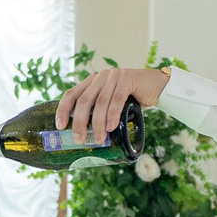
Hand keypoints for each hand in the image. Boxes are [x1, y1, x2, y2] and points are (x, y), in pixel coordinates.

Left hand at [55, 66, 171, 144]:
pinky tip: (111, 127)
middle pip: (84, 101)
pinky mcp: (127, 78)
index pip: (71, 94)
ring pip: (100, 102)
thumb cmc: (132, 99)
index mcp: (92, 82)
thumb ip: (98, 112)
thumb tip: (86, 136)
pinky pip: (117, 99)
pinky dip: (113, 114)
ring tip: (100, 139)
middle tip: (80, 140)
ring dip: (98, 123)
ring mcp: (113, 76)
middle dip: (80, 122)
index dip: (63, 110)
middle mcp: (100, 77)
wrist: (157, 86)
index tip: (60, 126)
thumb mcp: (111, 104)